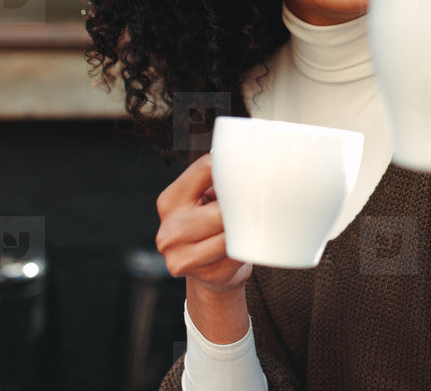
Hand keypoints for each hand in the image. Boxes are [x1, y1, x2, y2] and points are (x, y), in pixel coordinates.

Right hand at [156, 153, 251, 342]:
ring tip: (254, 223)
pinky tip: (249, 244)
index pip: (206, 168)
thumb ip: (217, 180)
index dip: (233, 167)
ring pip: (229, 236)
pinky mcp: (204, 276)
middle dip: (242, 207)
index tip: (254, 166)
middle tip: (262, 202)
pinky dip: (247, 248)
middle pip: (220, 209)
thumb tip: (252, 154)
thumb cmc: (213, 228)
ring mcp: (182, 257)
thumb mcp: (205, 199)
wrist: (212, 274)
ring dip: (246, 229)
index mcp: (169, 201)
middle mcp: (169, 230)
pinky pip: (237, 255)